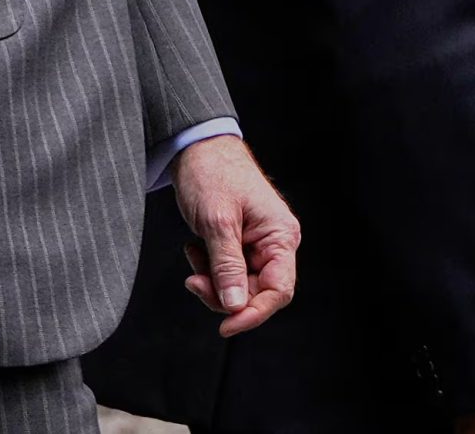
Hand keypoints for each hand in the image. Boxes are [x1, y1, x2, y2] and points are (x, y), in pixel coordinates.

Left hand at [172, 134, 301, 337]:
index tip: (225, 326)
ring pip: (238, 286)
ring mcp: (257, 244)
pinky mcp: (239, 243)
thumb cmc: (212, 173)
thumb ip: (227, 266)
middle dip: (223, 294)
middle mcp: (274, 243)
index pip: (278, 290)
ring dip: (212, 281)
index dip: (253, 313)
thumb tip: (234, 307)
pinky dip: (208, 269)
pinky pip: (227, 272)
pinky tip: (195, 247)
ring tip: (194, 254)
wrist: (196, 146)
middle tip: (194, 280)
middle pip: (256, 293)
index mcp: (281, 236)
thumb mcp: (217, 221)